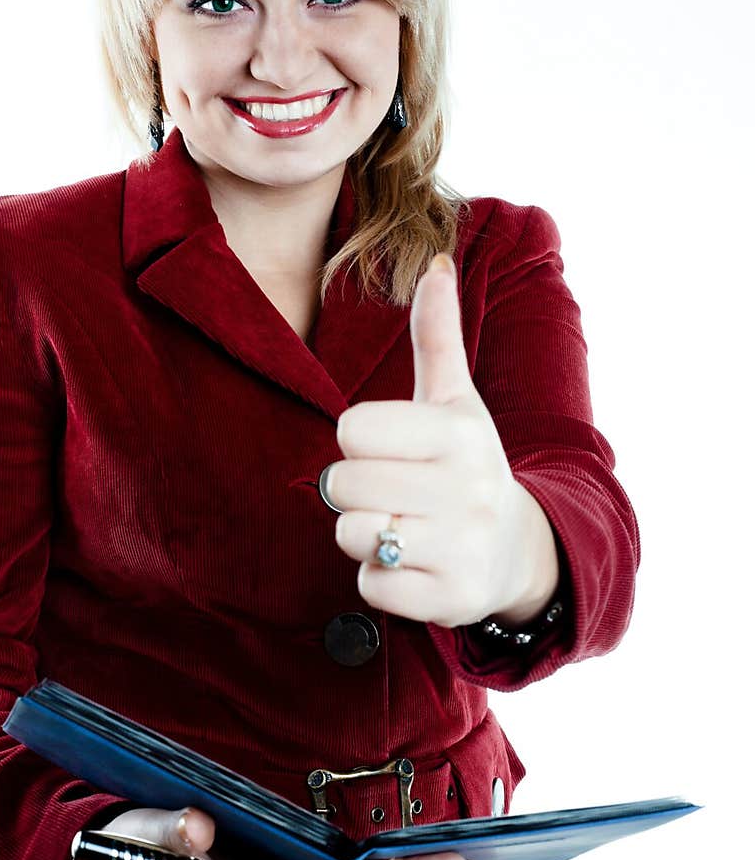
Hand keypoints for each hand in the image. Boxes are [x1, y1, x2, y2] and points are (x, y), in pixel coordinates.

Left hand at [326, 254, 529, 627]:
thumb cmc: (467, 465)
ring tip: (404, 526)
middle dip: (356, 491)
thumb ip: (437, 335)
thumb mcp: (456, 400)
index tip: (395, 451)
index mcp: (458, 432)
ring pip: (352, 535)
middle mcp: (465, 488)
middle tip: (394, 493)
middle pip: (341, 484)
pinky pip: (370, 586)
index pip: (352, 430)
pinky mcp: (450, 599)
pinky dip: (380, 579)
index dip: (361, 443)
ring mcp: (461, 547)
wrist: (519, 550)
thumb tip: (435, 260)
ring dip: (365, 536)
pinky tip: (413, 565)